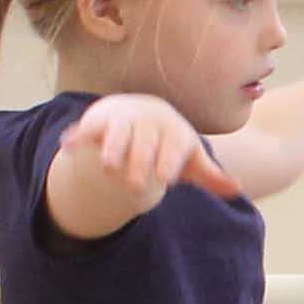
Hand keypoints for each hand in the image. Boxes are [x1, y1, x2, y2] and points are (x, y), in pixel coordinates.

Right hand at [61, 93, 238, 212]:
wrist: (145, 115)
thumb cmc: (170, 145)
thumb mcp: (190, 159)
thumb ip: (210, 175)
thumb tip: (236, 188)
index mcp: (174, 132)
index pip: (174, 144)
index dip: (169, 160)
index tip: (165, 177)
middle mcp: (149, 123)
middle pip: (144, 143)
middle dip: (139, 162)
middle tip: (134, 185)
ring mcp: (124, 120)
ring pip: (118, 133)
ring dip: (112, 148)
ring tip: (108, 165)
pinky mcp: (100, 121)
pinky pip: (89, 127)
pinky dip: (78, 136)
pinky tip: (67, 146)